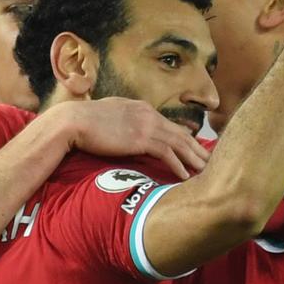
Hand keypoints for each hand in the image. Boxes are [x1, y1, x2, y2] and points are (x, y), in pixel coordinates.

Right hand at [55, 97, 209, 178]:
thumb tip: (122, 131)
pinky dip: (179, 165)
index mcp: (140, 107)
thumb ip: (121, 121)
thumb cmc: (82, 121)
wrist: (72, 122)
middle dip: (197, 148)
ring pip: (179, 143)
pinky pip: (167, 153)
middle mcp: (148, 113)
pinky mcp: (141, 139)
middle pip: (180, 133)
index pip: (168, 124)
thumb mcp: (107, 115)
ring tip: (207, 171)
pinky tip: (186, 176)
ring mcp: (146, 125)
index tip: (194, 148)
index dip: (184, 137)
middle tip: (211, 160)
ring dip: (194, 158)